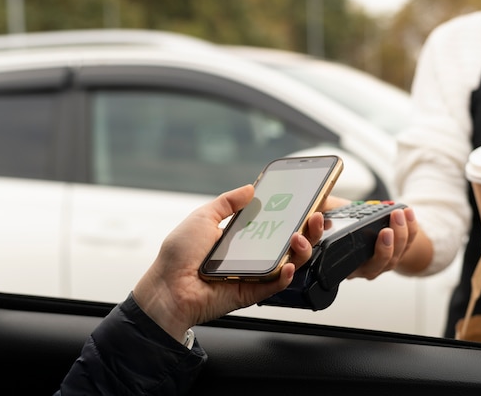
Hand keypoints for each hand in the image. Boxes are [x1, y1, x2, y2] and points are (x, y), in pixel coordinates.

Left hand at [132, 184, 320, 341]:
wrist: (166, 288)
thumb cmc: (178, 255)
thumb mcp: (203, 217)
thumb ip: (227, 202)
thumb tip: (249, 188)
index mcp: (242, 236)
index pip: (276, 224)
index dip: (295, 215)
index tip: (310, 204)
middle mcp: (251, 254)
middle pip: (289, 243)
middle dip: (308, 230)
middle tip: (314, 218)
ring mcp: (254, 274)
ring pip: (288, 263)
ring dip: (301, 250)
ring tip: (299, 238)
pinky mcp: (251, 292)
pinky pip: (274, 285)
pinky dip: (284, 275)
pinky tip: (287, 264)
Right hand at [323, 196, 419, 279]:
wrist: (365, 227)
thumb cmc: (345, 222)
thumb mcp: (329, 215)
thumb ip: (322, 212)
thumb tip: (314, 211)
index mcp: (344, 262)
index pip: (344, 265)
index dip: (348, 259)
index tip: (343, 234)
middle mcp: (364, 267)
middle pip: (378, 264)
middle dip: (384, 248)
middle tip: (385, 231)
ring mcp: (383, 262)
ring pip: (395, 256)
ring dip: (400, 235)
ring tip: (398, 214)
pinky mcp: (399, 252)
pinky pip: (408, 244)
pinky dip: (411, 228)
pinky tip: (407, 212)